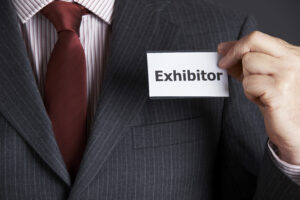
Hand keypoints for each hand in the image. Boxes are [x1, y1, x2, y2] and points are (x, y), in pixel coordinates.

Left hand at [218, 31, 299, 164]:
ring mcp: (288, 75)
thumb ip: (244, 62)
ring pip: (248, 63)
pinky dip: (249, 93)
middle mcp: (293, 60)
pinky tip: (262, 100)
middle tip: (229, 69)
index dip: (235, 45)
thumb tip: (223, 49)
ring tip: (259, 92)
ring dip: (246, 80)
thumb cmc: (278, 102)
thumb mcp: (262, 76)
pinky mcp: (279, 92)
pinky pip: (249, 82)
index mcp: (291, 53)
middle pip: (251, 45)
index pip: (257, 37)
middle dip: (236, 58)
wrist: (295, 128)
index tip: (222, 52)